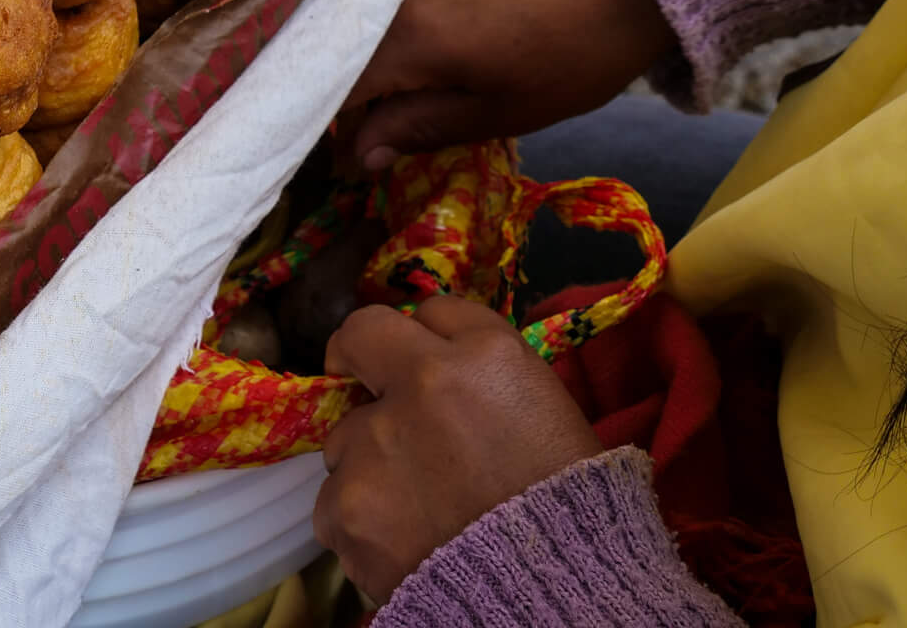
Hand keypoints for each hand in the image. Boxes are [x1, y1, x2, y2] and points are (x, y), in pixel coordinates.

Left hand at [314, 297, 604, 601]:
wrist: (561, 602)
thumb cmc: (573, 510)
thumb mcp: (549, 412)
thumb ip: (483, 367)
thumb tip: (430, 353)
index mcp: (485, 356)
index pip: (428, 308)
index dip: (418, 335)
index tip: (408, 358)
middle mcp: (421, 383)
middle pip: (359, 345)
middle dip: (365, 372)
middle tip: (385, 413)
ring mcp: (374, 445)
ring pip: (343, 437)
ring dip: (368, 462)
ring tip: (419, 509)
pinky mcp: (345, 508)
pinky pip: (333, 502)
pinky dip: (359, 521)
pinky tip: (402, 543)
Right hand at [340, 0, 674, 168]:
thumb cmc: (577, 48)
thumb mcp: (506, 108)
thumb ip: (421, 128)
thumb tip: (359, 155)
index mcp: (406, 39)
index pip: (328, 86)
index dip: (330, 122)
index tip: (348, 146)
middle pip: (331, 36)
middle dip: (339, 74)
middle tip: (374, 104)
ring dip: (358, 32)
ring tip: (392, 57)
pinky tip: (411, 8)